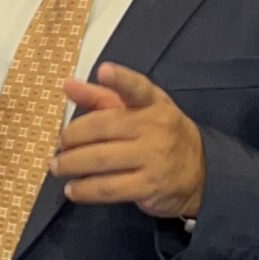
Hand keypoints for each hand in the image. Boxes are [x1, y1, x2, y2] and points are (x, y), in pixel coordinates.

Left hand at [51, 64, 205, 217]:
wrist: (201, 172)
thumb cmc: (159, 135)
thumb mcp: (138, 110)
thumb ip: (101, 97)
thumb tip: (68, 85)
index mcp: (153, 103)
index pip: (137, 88)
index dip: (121, 79)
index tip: (104, 70)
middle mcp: (156, 127)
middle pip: (102, 127)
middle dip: (72, 137)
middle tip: (59, 144)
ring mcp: (154, 158)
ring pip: (101, 160)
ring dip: (72, 164)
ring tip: (57, 167)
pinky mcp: (150, 186)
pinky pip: (109, 188)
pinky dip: (85, 189)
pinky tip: (73, 189)